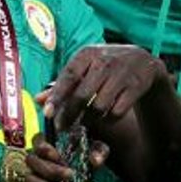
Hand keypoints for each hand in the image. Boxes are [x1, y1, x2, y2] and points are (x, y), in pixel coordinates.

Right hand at [26, 132, 109, 181]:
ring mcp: (36, 181)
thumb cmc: (83, 154)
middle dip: (52, 169)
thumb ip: (97, 150)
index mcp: (46, 146)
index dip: (44, 148)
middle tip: (70, 174)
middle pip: (36, 164)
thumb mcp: (93, 148)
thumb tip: (95, 160)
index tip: (56, 154)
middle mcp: (36, 163)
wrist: (76, 171)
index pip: (38, 143)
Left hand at [43, 44, 170, 134]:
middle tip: (62, 127)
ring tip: (87, 119)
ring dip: (91, 118)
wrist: (142, 61)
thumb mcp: (84, 67)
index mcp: (88, 53)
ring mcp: (122, 73)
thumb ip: (62, 83)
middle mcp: (104, 61)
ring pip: (99, 106)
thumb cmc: (105, 65)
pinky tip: (106, 115)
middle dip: (70, 114)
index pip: (68, 75)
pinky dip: (109, 118)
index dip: (57, 95)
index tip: (47, 113)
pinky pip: (116, 111)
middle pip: (83, 95)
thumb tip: (38, 100)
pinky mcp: (136, 86)